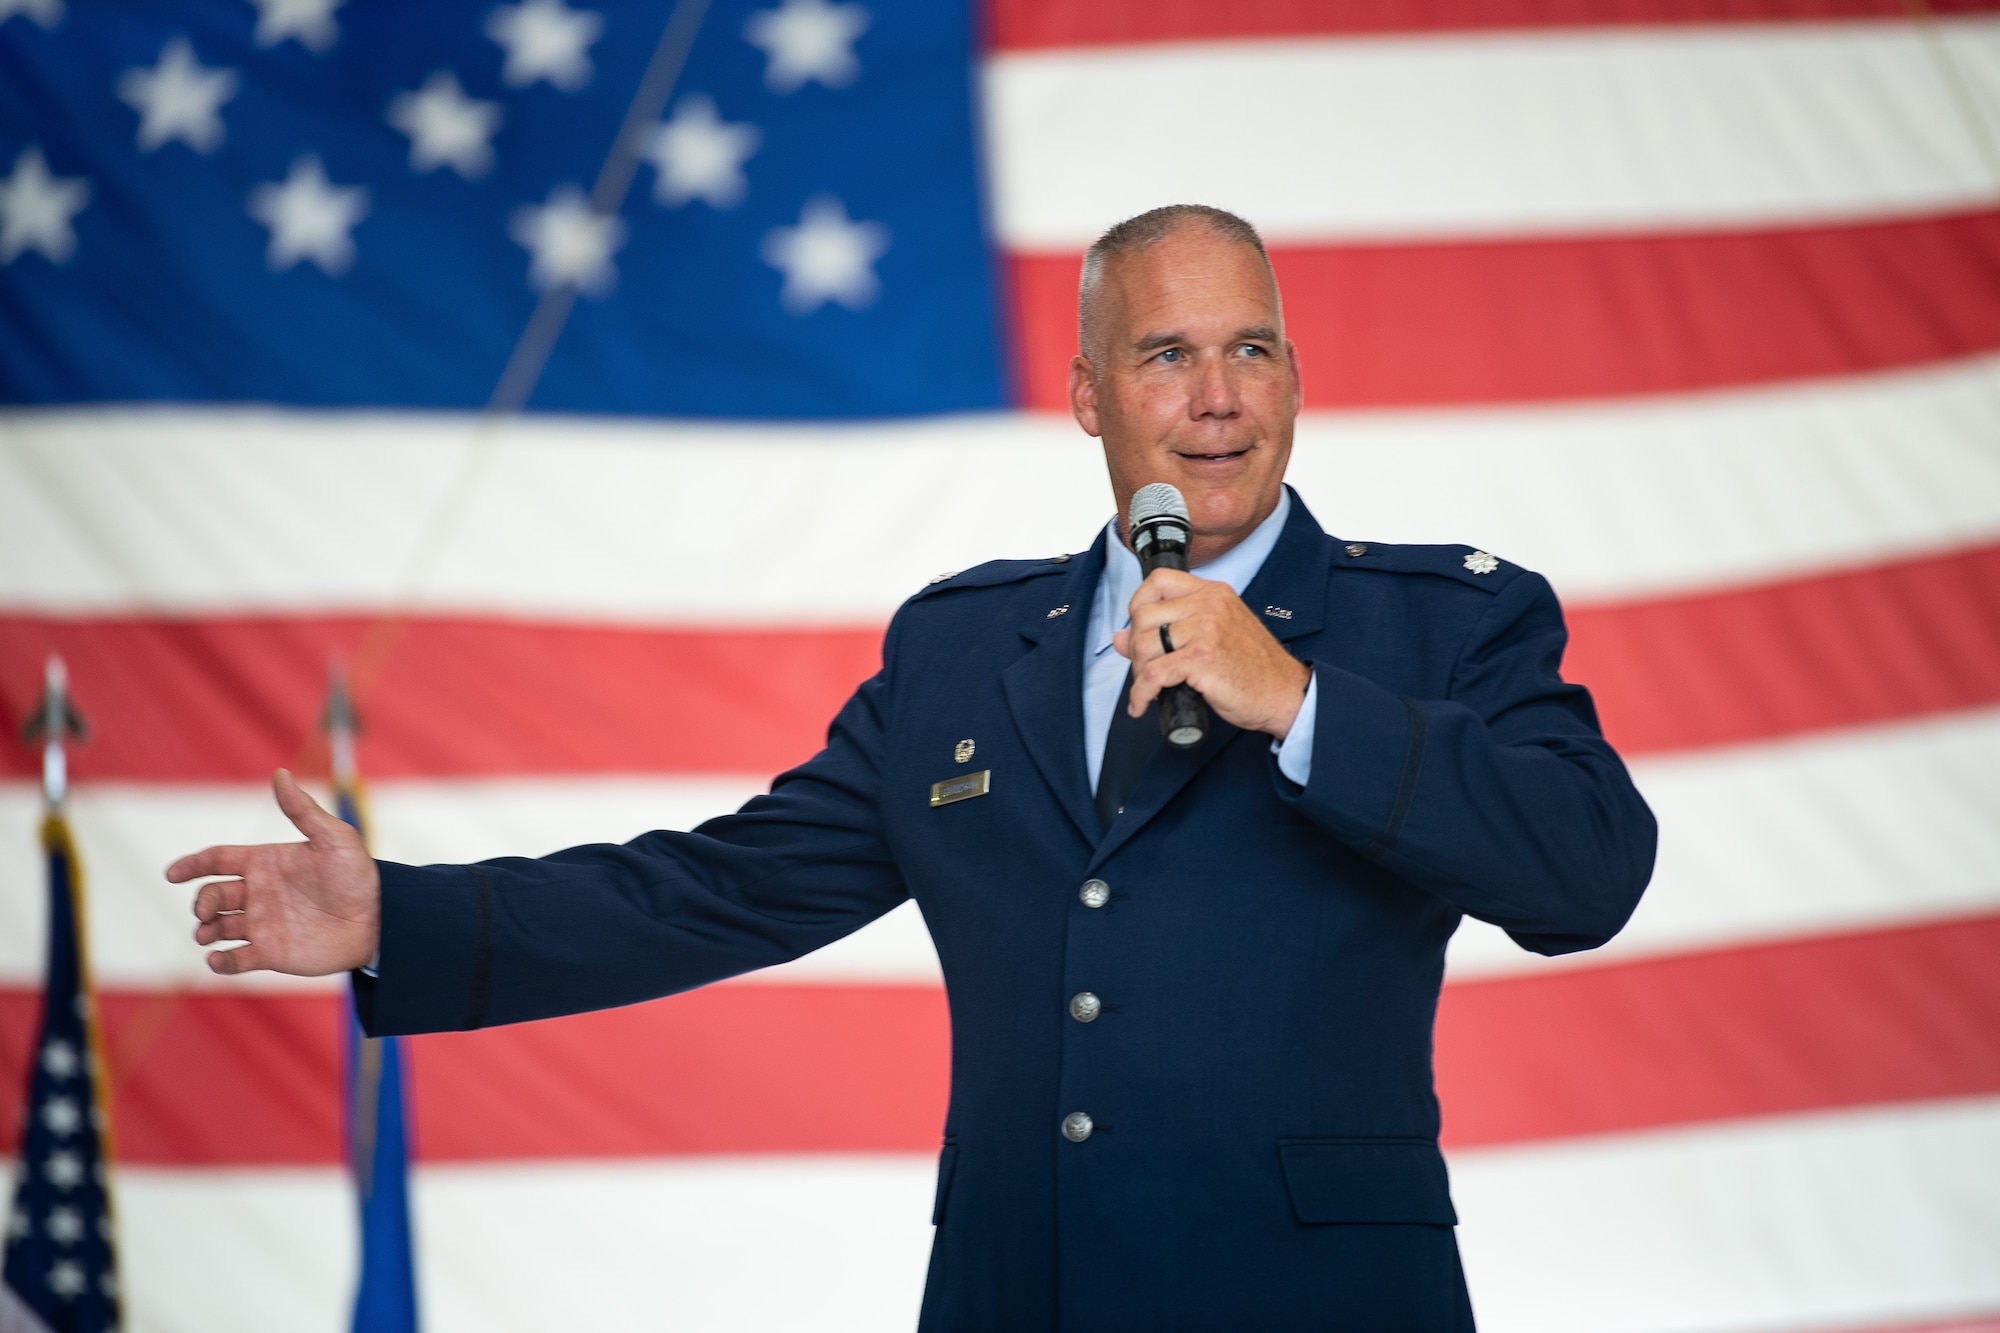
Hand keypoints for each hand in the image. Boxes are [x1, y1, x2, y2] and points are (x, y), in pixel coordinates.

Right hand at [168, 769, 381, 976]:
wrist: (380, 918)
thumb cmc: (358, 875)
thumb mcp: (334, 838)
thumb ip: (302, 810)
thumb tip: (280, 773)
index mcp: (266, 862)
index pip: (217, 860)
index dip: (192, 865)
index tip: (172, 873)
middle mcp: (259, 893)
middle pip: (212, 894)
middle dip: (201, 902)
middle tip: (206, 911)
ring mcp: (263, 924)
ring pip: (217, 928)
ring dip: (204, 932)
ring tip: (206, 935)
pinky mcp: (271, 953)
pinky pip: (235, 960)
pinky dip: (220, 963)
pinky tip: (217, 959)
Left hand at [1114, 568, 1311, 739]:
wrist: (1285, 693)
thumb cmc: (1254, 668)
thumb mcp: (1214, 637)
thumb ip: (1171, 629)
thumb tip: (1120, 637)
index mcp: (1213, 593)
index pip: (1158, 580)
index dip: (1138, 604)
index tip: (1139, 629)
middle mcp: (1209, 604)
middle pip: (1143, 614)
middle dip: (1136, 646)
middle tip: (1146, 666)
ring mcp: (1206, 629)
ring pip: (1145, 644)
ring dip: (1139, 671)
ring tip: (1151, 686)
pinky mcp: (1202, 658)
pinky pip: (1153, 673)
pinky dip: (1141, 693)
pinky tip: (1143, 704)